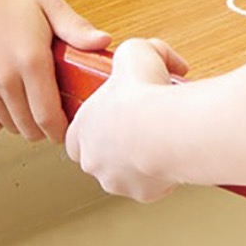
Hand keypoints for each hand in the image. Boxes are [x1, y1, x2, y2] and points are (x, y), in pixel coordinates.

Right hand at [0, 0, 109, 143]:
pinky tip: (4, 98)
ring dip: (21, 121)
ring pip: (10, 127)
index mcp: (32, 60)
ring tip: (27, 97)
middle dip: (44, 126)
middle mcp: (5, 78)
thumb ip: (76, 28)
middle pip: (30, 129)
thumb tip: (103, 41)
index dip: (61, 130)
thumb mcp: (47, 3)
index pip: (50, 118)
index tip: (67, 126)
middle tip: (49, 108)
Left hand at [65, 38, 188, 201]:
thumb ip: (132, 52)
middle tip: (137, 123)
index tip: (108, 114)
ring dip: (137, 158)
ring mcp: (118, 180)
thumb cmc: (144, 94)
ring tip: (156, 136)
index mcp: (83, 129)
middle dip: (116, 142)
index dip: (92, 124)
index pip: (74, 135)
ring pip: (123, 173)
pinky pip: (149, 183)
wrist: (168, 128)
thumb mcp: (133, 51)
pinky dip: (159, 171)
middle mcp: (94, 160)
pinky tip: (170, 151)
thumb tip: (149, 52)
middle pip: (98, 156)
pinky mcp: (143, 194)